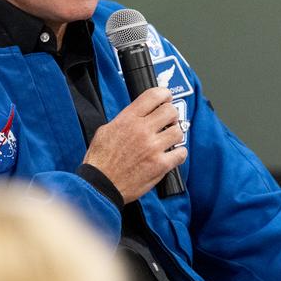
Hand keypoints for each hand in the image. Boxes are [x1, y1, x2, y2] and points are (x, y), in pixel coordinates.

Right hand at [82, 87, 187, 203]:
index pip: (153, 95)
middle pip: (170, 110)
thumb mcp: (106, 131)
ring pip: (178, 131)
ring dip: (175, 134)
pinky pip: (181, 153)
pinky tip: (172, 154)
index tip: (166, 97)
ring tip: (168, 139)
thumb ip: (125, 119)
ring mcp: (153, 148)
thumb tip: (139, 113)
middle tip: (168, 121)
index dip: (164, 94)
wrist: (100, 186)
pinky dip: (179, 153)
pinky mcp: (160, 165)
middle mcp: (142, 130)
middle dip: (171, 114)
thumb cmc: (100, 161)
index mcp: (128, 119)